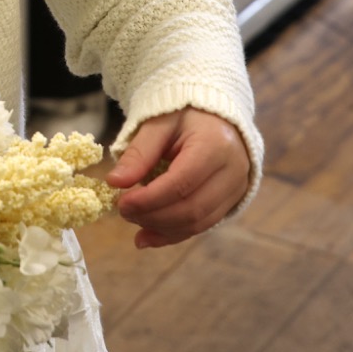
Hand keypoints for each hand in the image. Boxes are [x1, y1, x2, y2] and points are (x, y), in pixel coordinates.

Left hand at [107, 107, 250, 248]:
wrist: (215, 116)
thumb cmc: (185, 115)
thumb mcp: (158, 124)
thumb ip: (138, 153)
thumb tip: (115, 182)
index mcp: (215, 145)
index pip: (181, 183)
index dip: (149, 199)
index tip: (121, 203)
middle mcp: (233, 170)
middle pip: (191, 208)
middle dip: (153, 216)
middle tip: (124, 212)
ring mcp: (236, 188)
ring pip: (198, 222)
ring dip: (162, 228)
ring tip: (134, 221)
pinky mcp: (232, 201)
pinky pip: (202, 225)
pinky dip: (173, 234)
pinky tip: (148, 236)